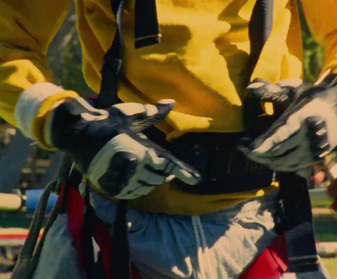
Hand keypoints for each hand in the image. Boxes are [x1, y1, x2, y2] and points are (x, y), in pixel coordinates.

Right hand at [46, 97, 200, 198]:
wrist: (77, 135)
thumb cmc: (107, 122)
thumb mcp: (130, 115)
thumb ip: (153, 112)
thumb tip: (172, 102)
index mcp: (140, 149)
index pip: (168, 164)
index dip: (184, 172)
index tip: (197, 180)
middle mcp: (133, 167)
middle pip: (160, 177)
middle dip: (166, 174)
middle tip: (169, 170)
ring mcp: (122, 179)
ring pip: (148, 186)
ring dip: (154, 181)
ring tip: (152, 171)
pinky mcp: (112, 188)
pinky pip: (134, 193)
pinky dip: (140, 187)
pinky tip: (139, 178)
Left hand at [239, 75, 336, 170]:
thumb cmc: (311, 96)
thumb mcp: (294, 88)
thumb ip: (271, 90)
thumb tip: (249, 89)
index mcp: (303, 116)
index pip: (279, 134)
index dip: (262, 144)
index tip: (247, 147)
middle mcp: (310, 135)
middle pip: (278, 151)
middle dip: (256, 152)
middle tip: (241, 147)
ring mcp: (314, 149)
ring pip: (283, 162)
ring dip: (264, 160)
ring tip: (250, 153)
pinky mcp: (315, 158)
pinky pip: (292, 167)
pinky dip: (276, 165)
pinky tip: (265, 159)